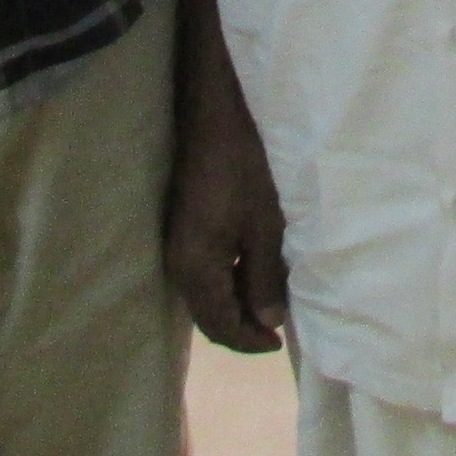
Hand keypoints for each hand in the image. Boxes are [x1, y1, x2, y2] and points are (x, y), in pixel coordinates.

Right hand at [167, 88, 287, 352]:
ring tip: (269, 298)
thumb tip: (268, 321)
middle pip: (207, 315)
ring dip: (233, 302)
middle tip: (277, 324)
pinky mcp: (181, 227)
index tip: (280, 342)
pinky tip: (251, 269)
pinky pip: (202, 272)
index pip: (219, 325)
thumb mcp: (266, 224)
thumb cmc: (245, 167)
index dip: (249, 340)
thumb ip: (265, 277)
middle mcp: (177, 263)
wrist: (214, 114)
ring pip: (203, 294)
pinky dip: (226, 281)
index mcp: (195, 268)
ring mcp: (175, 244)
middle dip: (241, 326)